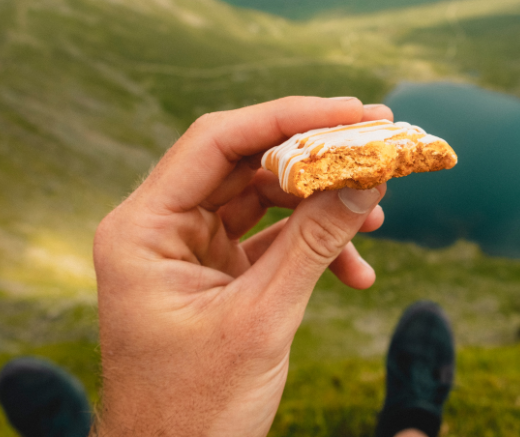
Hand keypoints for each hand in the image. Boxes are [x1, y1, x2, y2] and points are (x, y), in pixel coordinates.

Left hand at [93, 96, 391, 435]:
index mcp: (143, 229)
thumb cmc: (195, 409)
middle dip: (314, 159)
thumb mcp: (262, 320)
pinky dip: (312, 247)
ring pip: (263, 199)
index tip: (353, 112)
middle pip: (245, 163)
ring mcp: (187, 249)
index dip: (288, 118)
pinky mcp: (214, 272)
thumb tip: (367, 180)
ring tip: (375, 218)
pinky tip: (357, 273)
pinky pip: (269, 239)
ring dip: (320, 205)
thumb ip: (314, 243)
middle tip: (376, 148)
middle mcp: (159, 228)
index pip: (217, 141)